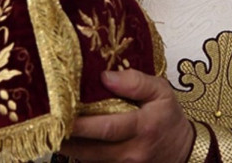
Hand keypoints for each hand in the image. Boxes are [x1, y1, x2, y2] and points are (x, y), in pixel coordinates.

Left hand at [59, 69, 193, 161]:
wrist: (184, 150)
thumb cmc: (168, 116)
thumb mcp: (161, 91)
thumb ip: (135, 82)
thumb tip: (105, 76)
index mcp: (144, 127)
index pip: (108, 127)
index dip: (83, 124)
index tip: (61, 113)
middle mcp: (133, 151)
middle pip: (93, 149)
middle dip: (68, 138)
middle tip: (47, 123)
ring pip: (91, 160)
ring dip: (70, 147)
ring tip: (51, 131)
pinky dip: (80, 154)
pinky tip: (68, 141)